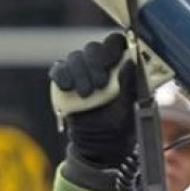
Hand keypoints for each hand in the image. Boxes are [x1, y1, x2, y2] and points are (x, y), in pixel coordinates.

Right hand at [49, 33, 137, 172]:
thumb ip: (130, 85)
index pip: (115, 43)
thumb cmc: (120, 126)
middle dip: (95, 63)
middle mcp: (99, 66)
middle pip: (93, 48)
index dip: (112, 47)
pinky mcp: (65, 84)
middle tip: (100, 84)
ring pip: (75, 57)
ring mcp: (80, 73)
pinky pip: (59, 69)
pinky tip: (68, 87)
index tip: (112, 60)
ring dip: (80, 73)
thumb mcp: (129, 107)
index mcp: (119, 67)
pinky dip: (62, 75)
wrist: (99, 147)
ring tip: (87, 94)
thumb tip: (130, 62)